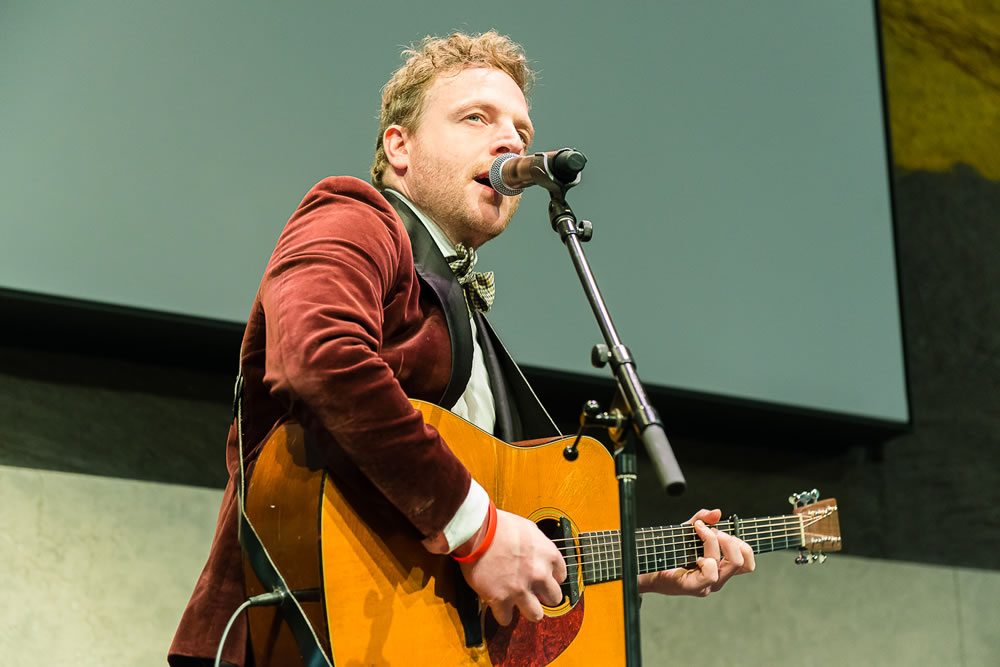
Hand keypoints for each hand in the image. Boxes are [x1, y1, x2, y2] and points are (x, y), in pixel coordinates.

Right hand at [457, 509, 566, 624]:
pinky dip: (501, 614)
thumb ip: (537, 545)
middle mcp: (539, 574)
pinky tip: (498, 606)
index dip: (549, 577)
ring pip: (536, 615)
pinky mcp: (500, 599)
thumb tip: (537, 552)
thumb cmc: (499, 524)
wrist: (477, 529)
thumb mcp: (528, 528)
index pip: (561, 576)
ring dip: (527, 610)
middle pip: (554, 598)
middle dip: (543, 596)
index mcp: (548, 555)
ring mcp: (521, 589)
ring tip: (517, 603)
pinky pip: (506, 619)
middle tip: (532, 592)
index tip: (541, 578)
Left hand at [637, 508, 754, 596]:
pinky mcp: (694, 587)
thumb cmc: (670, 552)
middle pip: (742, 561)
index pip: (747, 562)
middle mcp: (718, 578)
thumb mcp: (687, 531)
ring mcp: (707, 585)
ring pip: (728, 564)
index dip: (741, 545)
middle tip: (711, 530)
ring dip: (716, 542)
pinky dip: (707, 559)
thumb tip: (717, 512)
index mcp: (720, 567)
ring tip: (700, 533)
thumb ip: (702, 519)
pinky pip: (711, 575)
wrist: (647, 567)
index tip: (721, 531)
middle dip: (729, 540)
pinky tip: (695, 556)